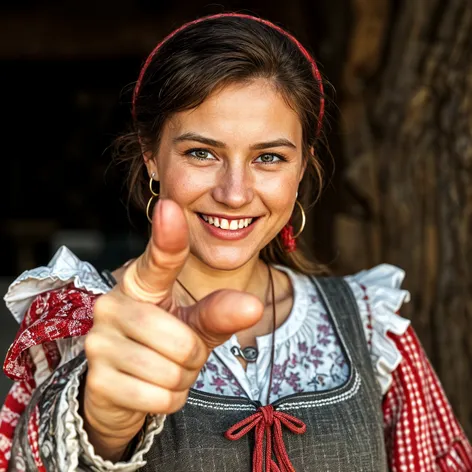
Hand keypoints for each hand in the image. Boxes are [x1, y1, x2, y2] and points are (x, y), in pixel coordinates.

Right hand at [83, 199, 262, 458]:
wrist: (123, 386)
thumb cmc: (163, 344)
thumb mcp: (195, 325)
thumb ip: (220, 312)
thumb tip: (254, 306)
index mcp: (141, 283)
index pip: (159, 259)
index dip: (168, 237)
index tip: (171, 208)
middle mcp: (113, 304)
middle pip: (183, 341)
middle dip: (192, 358)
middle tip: (177, 355)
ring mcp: (100, 341)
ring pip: (172, 372)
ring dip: (180, 380)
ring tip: (162, 370)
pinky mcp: (97, 379)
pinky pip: (160, 398)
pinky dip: (168, 400)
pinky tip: (150, 389)